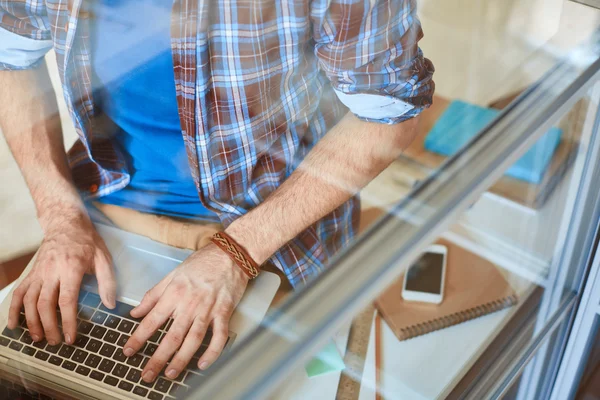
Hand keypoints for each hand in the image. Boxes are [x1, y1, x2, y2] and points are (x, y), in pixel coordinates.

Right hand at [7, 212, 115, 345]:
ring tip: (39, 339)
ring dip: (32, 323)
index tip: (70, 337)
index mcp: (70, 268)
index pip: (66, 300)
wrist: (65, 223)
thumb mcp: (103, 258)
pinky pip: (19, 293)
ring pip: (30, 301)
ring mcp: (38, 273)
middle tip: (56, 342)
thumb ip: (108, 281)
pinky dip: (14, 310)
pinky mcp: (31, 273)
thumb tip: (110, 305)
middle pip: (45, 304)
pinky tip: (14, 325)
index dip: (67, 321)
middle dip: (49, 327)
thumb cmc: (87, 241)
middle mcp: (50, 271)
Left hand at [124, 243, 248, 381]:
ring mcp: (208, 310)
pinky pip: (219, 336)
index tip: (128, 351)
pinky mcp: (224, 312)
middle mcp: (190, 304)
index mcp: (174, 294)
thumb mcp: (172, 274)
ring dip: (181, 359)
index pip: (152, 320)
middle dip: (158, 358)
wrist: (230, 254)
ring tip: (171, 373)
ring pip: (193, 340)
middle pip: (171, 336)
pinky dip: (212, 352)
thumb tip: (135, 312)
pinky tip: (203, 363)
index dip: (138, 338)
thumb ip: (153, 295)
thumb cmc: (202, 262)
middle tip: (147, 374)